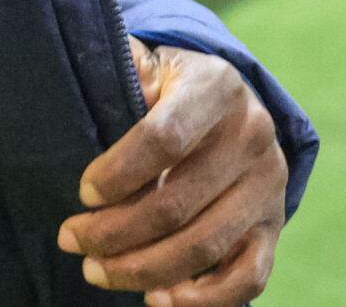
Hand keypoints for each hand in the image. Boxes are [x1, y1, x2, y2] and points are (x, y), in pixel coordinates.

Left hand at [59, 41, 287, 306]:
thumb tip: (88, 64)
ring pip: (204, 246)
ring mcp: (268, 186)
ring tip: (97, 270)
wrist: (234, 108)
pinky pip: (247, 278)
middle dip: (114, 232)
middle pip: (178, 203)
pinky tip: (157, 299)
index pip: (165, 137)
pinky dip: (203, 300)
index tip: (82, 193)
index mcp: (217, 86)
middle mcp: (253, 134)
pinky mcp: (274, 227)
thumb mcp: (152, 63)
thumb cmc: (172, 89)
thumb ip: (123, 65)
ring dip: (143, 270)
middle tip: (71, 240)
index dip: (118, 172)